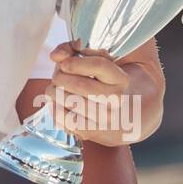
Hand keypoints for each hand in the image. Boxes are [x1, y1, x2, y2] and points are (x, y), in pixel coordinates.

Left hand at [45, 40, 161, 145]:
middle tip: (58, 74)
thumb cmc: (106, 82)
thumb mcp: (99, 60)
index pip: (98, 66)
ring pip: (68, 102)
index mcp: (122, 79)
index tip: (65, 63)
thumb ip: (75, 50)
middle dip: (60, 76)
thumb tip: (55, 56)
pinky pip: (62, 119)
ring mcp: (104, 120)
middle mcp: (116, 101)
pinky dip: (54, 107)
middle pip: (79, 85)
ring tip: (57, 87)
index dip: (75, 62)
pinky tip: (58, 102)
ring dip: (54, 91)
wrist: (128, 113)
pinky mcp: (91, 133)